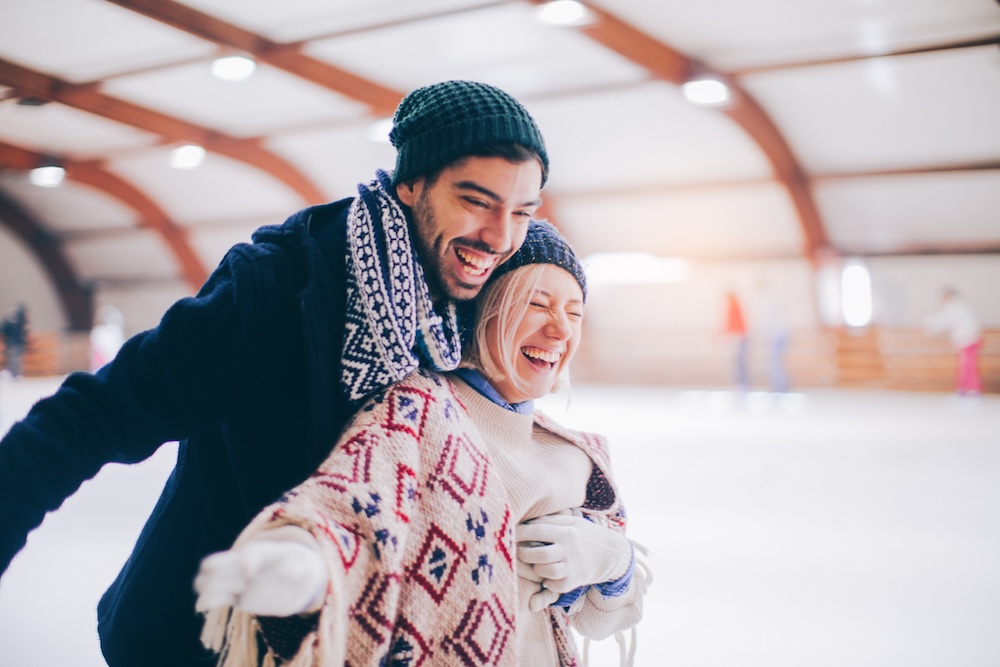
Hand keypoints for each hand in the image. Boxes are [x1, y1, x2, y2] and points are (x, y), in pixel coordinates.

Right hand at [194, 537, 326, 616]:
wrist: (296, 582)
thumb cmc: (300, 568)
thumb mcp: (304, 566)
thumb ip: (297, 567)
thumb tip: (287, 572)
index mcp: (262, 552)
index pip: (251, 553)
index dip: (248, 561)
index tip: (249, 573)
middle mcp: (245, 564)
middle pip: (224, 562)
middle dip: (217, 567)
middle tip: (211, 576)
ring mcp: (239, 580)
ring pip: (216, 580)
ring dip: (208, 585)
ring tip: (205, 598)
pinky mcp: (236, 597)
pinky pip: (218, 598)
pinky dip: (208, 601)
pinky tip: (200, 607)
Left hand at [515, 514, 630, 595]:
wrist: (612, 553)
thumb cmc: (586, 534)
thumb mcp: (572, 521)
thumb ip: (550, 520)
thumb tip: (527, 520)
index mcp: (565, 531)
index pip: (536, 531)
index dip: (519, 532)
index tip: (509, 532)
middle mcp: (568, 548)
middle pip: (537, 554)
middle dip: (524, 554)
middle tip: (521, 552)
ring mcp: (572, 566)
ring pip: (544, 571)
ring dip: (537, 568)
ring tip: (537, 563)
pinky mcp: (575, 581)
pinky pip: (554, 585)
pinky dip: (547, 582)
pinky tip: (548, 576)